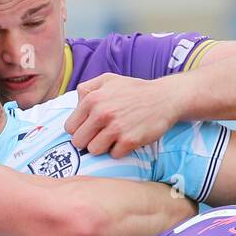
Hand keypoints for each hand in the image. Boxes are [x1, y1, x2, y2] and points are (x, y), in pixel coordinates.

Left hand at [63, 73, 178, 157]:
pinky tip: (127, 139)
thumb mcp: (108, 80)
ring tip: (114, 137)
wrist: (165, 98)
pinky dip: (119, 150)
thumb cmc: (134, 90)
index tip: (90, 128)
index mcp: (93, 99)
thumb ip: (86, 88)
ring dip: (103, 147)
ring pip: (93, 151)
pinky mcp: (129, 141)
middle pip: (78, 142)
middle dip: (88, 140)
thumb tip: (74, 104)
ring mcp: (116, 128)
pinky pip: (113, 155)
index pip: (70, 127)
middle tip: (101, 135)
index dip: (80, 129)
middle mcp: (102, 113)